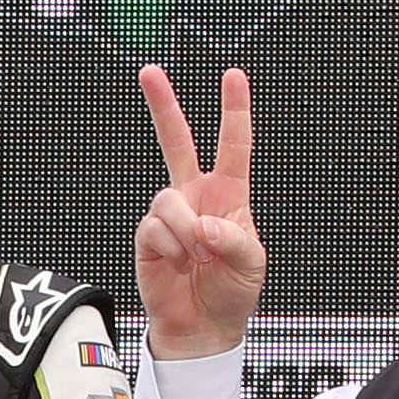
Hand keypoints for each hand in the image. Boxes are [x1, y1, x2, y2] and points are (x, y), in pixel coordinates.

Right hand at [130, 65, 268, 358]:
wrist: (201, 327)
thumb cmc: (232, 291)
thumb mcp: (251, 263)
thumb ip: (232, 238)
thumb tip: (202, 226)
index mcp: (228, 194)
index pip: (232, 145)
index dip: (234, 110)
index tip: (233, 76)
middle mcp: (196, 196)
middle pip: (176, 141)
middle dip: (163, 106)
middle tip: (149, 71)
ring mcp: (170, 215)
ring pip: (167, 198)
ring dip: (185, 231)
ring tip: (196, 258)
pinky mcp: (147, 235)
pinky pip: (154, 228)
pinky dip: (171, 249)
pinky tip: (178, 265)